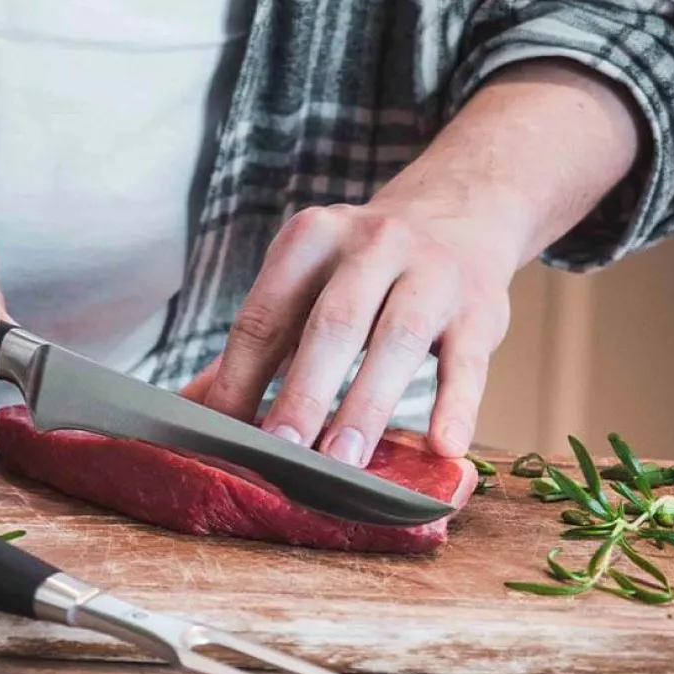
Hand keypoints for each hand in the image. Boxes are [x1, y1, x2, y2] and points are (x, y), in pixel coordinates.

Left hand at [180, 59, 646, 464]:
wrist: (461, 210)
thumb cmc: (362, 267)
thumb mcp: (306, 283)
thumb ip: (255, 344)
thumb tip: (192, 405)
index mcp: (311, 239)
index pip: (266, 314)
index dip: (240, 376)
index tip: (221, 433)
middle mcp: (372, 246)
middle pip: (331, 325)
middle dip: (303, 391)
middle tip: (281, 450)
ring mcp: (431, 274)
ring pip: (396, 342)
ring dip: (368, 406)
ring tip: (345, 463)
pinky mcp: (481, 309)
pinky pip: (469, 361)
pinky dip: (458, 405)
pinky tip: (444, 447)